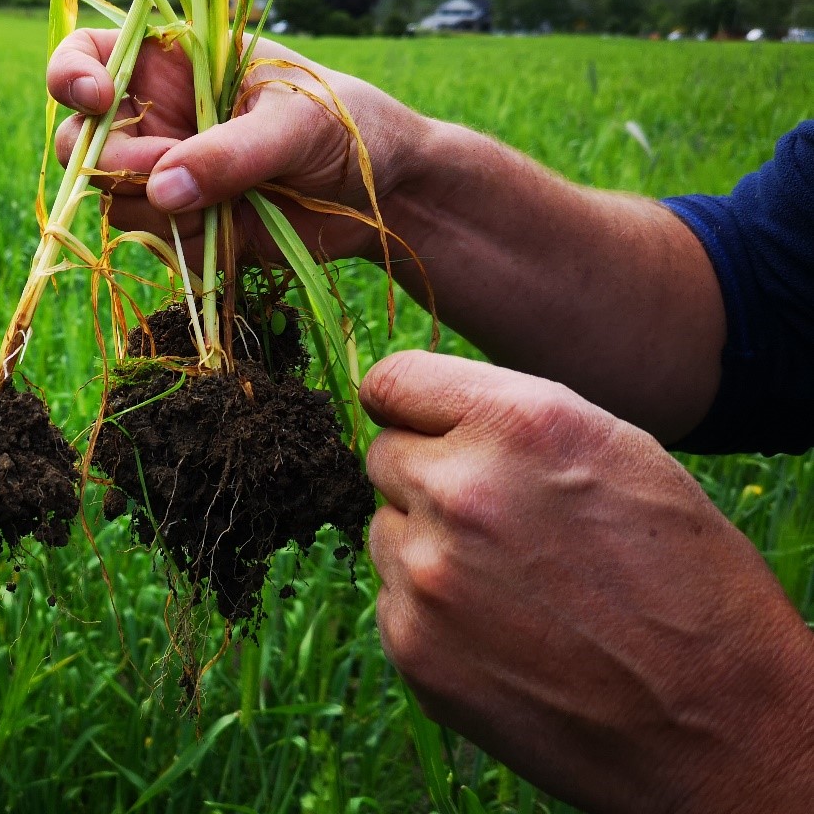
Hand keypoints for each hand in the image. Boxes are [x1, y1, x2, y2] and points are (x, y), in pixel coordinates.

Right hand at [45, 29, 429, 263]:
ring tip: (221, 205)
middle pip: (82, 137)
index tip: (96, 97)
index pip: (90, 56)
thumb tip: (161, 188)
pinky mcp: (185, 225)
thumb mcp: (296, 124)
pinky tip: (232, 230)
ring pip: (112, 197)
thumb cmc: (347, 124)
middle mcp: (159, 117)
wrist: (386, 195)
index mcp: (176, 63)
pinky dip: (183, 241)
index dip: (72, 74)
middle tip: (159, 175)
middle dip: (109, 160)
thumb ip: (232, 152)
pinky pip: (154, 240)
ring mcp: (168, 174)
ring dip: (152, 208)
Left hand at [361, 350, 813, 812]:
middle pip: (385, 456)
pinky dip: (431, 612)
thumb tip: (424, 412)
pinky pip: (393, 600)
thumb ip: (510, 420)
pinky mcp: (412, 645)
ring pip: (385, 530)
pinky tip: (503, 634)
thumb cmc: (687, 580)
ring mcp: (428, 573)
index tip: (418, 424)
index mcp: (520, 424)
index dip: (408, 405)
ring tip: (512, 584)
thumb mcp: (620, 455)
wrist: (719, 722)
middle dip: (426, 478)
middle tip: (496, 521)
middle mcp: (461, 489)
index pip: (393, 381)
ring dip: (426, 545)